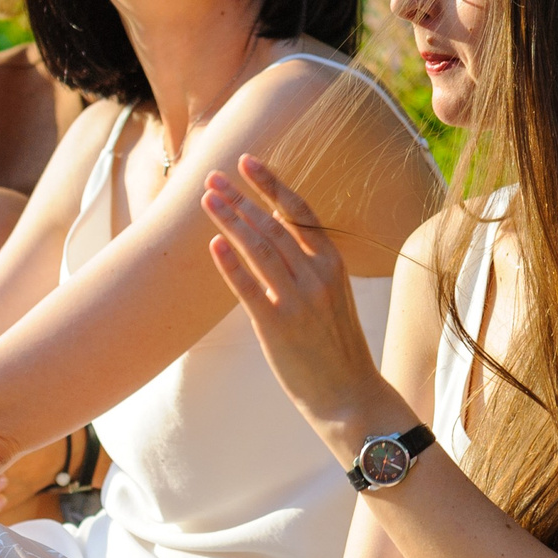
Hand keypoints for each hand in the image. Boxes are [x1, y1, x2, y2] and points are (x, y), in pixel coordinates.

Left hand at [201, 156, 389, 433]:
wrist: (350, 395)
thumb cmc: (336, 346)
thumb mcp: (331, 296)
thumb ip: (307, 266)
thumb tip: (273, 237)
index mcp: (332, 264)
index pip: (299, 212)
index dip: (271, 184)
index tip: (247, 161)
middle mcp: (318, 276)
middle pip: (272, 225)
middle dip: (239, 197)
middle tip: (212, 176)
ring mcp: (298, 301)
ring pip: (258, 248)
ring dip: (230, 219)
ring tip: (207, 198)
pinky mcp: (278, 326)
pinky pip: (249, 288)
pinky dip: (230, 264)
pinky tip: (213, 243)